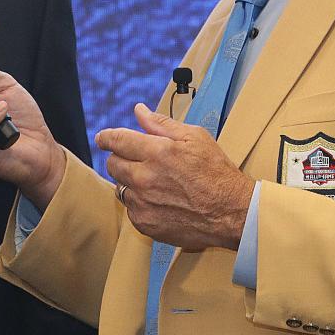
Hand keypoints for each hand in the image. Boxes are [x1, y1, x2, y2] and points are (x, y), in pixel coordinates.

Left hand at [96, 104, 254, 250]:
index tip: (103, 138)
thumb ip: (161, 124)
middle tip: (137, 160)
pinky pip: (130, 209)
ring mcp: (143, 203)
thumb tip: (139, 111)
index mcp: (156, 152)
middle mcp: (144, 178)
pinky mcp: (145, 223)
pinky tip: (159, 200)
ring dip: (130, 182)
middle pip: (112, 164)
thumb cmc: (216, 173)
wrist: (232, 213)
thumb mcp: (195, 137)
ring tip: (154, 182)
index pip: (116, 140)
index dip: (106, 137)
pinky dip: (139, 203)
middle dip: (121, 158)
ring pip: (120, 187)